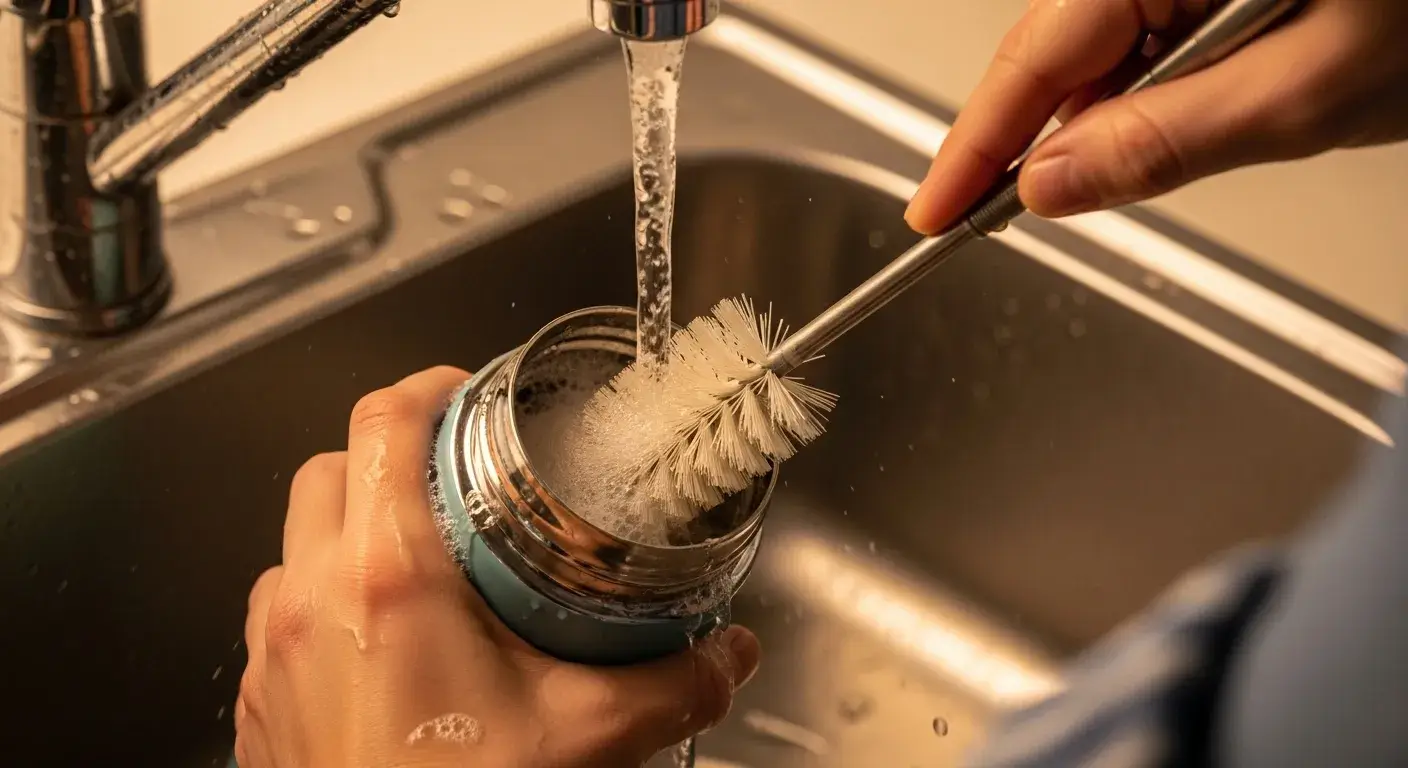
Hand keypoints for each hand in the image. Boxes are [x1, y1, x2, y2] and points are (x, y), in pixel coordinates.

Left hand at [235, 366, 760, 767]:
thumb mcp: (588, 740)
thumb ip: (675, 684)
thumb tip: (730, 651)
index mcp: (389, 579)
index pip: (384, 423)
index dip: (428, 388)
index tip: (469, 395)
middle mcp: (310, 599)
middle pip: (332, 467)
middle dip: (393, 457)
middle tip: (462, 482)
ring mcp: (268, 651)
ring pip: (296, 542)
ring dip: (353, 531)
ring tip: (428, 565)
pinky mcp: (256, 702)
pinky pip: (278, 613)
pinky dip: (324, 601)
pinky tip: (385, 646)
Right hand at [905, 0, 1407, 231]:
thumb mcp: (1301, 94)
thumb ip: (1163, 142)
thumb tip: (1052, 185)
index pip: (1036, 56)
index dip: (976, 143)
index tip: (935, 210)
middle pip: (1054, 48)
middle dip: (1032, 137)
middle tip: (995, 216)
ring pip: (1096, 49)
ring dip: (1103, 118)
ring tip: (1155, 159)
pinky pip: (1141, 37)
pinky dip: (1141, 94)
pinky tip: (1177, 118)